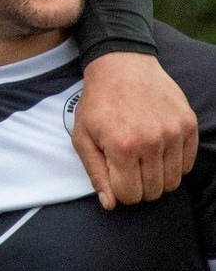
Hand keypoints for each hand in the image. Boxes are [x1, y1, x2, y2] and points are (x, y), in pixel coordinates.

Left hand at [72, 52, 196, 209]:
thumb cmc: (98, 102)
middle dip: (139, 187)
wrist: (122, 66)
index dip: (120, 192)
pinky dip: (174, 166)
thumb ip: (95, 172)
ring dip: (157, 179)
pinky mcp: (189, 125)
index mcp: (122, 146)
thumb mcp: (82, 136)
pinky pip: (187, 165)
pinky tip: (158, 152)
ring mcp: (174, 133)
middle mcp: (152, 142)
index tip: (116, 178)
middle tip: (128, 169)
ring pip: (173, 182)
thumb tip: (110, 204)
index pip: (129, 195)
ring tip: (143, 161)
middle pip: (153, 191)